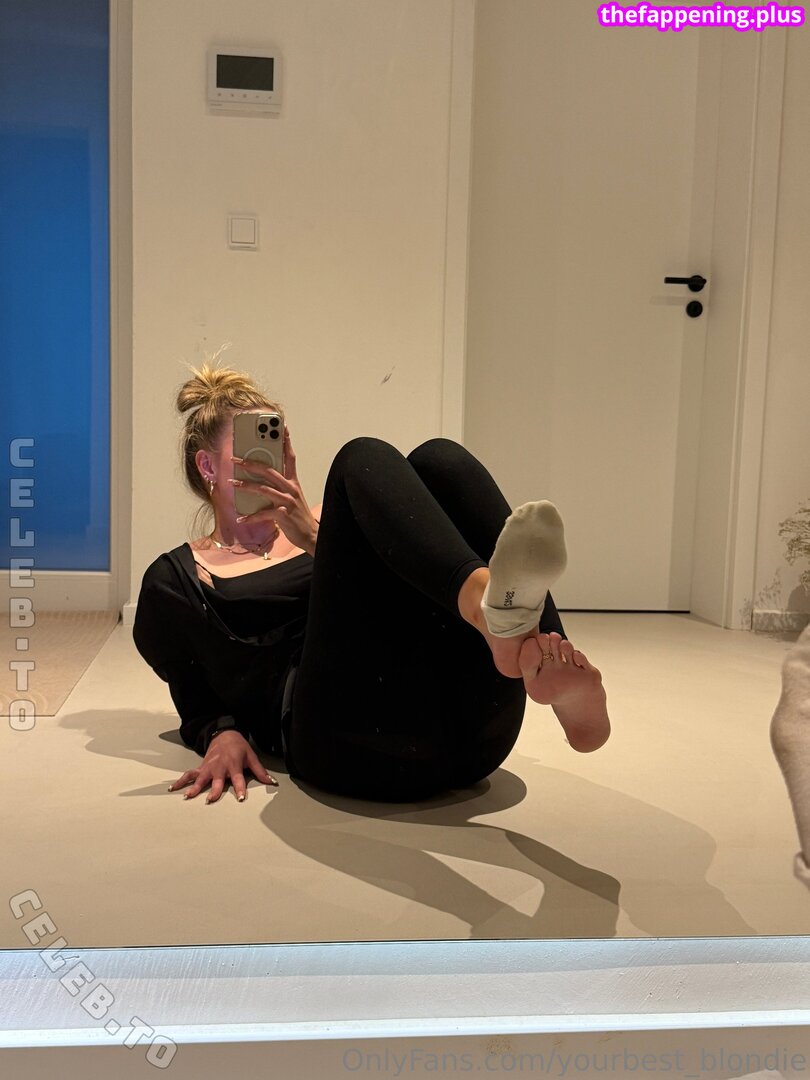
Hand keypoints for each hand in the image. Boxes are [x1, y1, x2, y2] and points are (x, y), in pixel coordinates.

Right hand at [168, 730, 278, 803]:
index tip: (240, 798)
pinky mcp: (201, 767)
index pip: (238, 779)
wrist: (224, 733)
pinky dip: (181, 781)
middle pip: (217, 780)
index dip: (239, 788)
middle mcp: (220, 767)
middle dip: (214, 790)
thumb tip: (271, 782)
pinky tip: (173, 788)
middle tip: (211, 799)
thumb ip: (260, 771)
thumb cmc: (239, 746)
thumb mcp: (251, 757)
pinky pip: (189, 774)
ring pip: (200, 778)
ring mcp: (209, 767)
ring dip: (194, 787)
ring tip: (188, 796)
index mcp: (234, 764)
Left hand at [229, 427, 318, 552]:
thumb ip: (278, 486)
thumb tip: (258, 480)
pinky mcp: (283, 515)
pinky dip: (251, 516)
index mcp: (293, 482)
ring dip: (246, 485)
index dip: (286, 441)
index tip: (281, 426)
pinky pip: (263, 513)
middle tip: (235, 459)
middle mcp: (291, 488)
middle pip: (270, 470)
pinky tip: (241, 518)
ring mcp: (288, 501)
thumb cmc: (298, 516)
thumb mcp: (291, 497)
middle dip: (251, 463)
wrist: (311, 536)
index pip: (290, 457)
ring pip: (264, 488)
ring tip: (231, 483)